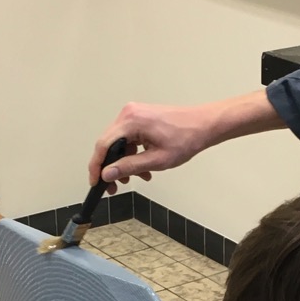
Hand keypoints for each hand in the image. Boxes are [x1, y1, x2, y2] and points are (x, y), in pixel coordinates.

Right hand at [88, 103, 214, 192]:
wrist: (204, 125)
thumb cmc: (186, 138)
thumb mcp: (156, 160)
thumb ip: (129, 167)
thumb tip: (107, 174)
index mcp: (131, 120)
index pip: (103, 145)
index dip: (96, 166)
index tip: (95, 182)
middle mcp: (128, 113)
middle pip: (109, 144)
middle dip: (111, 167)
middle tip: (113, 187)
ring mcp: (134, 114)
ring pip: (118, 142)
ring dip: (124, 162)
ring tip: (135, 178)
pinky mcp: (140, 117)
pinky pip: (128, 138)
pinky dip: (132, 153)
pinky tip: (142, 168)